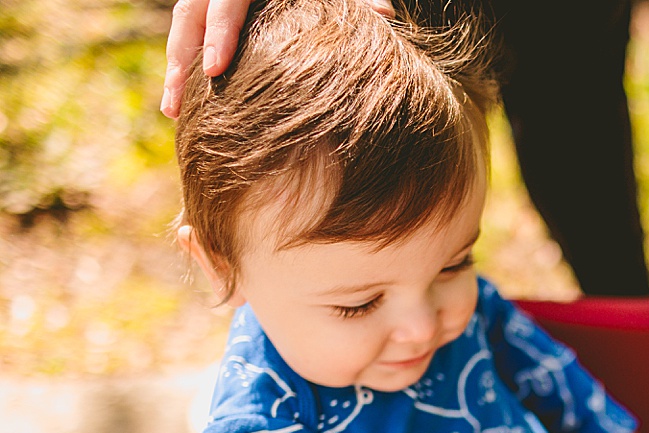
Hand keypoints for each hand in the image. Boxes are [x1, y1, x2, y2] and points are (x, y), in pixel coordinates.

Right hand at [161, 0, 393, 116]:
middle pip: (191, 14)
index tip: (215, 71)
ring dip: (175, 67)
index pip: (228, 0)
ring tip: (172, 112)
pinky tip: (181, 106)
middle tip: (178, 106)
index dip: (219, 34)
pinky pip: (187, 34)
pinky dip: (183, 65)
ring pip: (182, 24)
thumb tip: (382, 12)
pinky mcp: (209, 9)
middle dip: (182, 60)